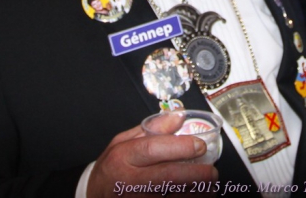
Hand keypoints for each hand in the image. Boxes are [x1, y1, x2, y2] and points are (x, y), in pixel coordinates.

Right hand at [86, 125, 217, 197]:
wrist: (93, 195)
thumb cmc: (111, 168)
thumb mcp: (122, 142)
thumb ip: (151, 130)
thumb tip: (178, 117)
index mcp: (124, 156)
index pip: (154, 149)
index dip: (180, 147)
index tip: (200, 145)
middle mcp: (128, 180)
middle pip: (167, 177)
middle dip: (195, 175)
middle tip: (212, 171)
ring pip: (171, 197)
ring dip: (196, 193)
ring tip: (210, 186)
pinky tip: (198, 196)